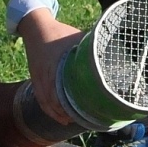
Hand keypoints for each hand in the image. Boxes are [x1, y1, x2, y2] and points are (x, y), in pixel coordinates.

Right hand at [17, 9, 82, 123]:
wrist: (35, 26)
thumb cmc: (59, 32)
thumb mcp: (77, 37)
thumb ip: (92, 47)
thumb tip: (112, 55)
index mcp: (55, 65)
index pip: (60, 91)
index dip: (69, 105)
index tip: (82, 112)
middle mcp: (45, 73)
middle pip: (52, 100)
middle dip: (65, 112)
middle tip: (80, 119)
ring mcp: (38, 76)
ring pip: (45, 101)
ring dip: (56, 113)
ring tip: (69, 120)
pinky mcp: (35, 77)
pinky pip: (39, 96)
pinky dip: (47, 108)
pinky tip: (57, 115)